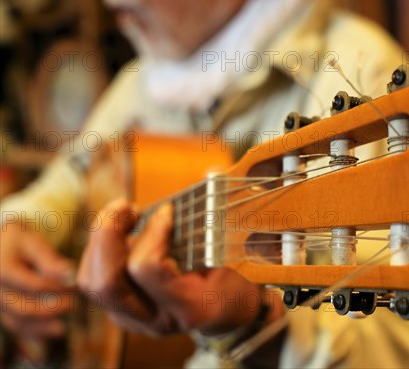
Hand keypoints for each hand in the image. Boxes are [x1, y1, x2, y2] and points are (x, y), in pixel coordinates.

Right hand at [0, 223, 75, 337]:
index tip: (75, 288)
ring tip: (61, 329)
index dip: (58, 289)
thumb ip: (50, 261)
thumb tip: (72, 276)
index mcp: (4, 270)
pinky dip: (29, 332)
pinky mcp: (0, 308)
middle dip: (51, 310)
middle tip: (73, 306)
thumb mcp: (32, 243)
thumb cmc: (17, 240)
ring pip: (17, 321)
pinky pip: (13, 324)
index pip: (35, 286)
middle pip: (24, 308)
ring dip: (40, 327)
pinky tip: (47, 336)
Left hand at [77, 198, 284, 336]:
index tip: (167, 210)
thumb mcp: (234, 250)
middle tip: (127, 206)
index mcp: (190, 307)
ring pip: (92, 282)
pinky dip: (101, 249)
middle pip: (106, 283)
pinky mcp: (121, 310)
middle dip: (108, 236)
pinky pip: (94, 280)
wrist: (229, 310)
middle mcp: (157, 319)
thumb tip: (211, 170)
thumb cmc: (235, 274)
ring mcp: (135, 319)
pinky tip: (123, 229)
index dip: (153, 231)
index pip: (147, 269)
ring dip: (101, 241)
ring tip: (123, 214)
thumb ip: (219, 213)